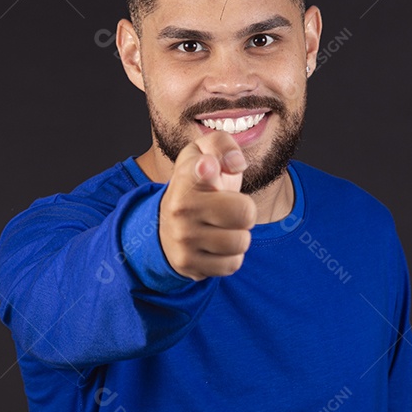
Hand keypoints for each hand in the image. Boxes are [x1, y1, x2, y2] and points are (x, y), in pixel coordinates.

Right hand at [158, 131, 255, 279]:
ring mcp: (182, 238)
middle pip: (244, 213)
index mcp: (188, 175)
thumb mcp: (205, 153)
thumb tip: (236, 164)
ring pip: (241, 243)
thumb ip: (223, 146)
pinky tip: (215, 246)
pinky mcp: (187, 264)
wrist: (165, 223)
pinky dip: (230, 257)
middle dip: (245, 212)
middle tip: (231, 209)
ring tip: (222, 227)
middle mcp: (180, 207)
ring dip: (239, 236)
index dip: (205, 168)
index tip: (207, 165)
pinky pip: (232, 265)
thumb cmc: (198, 184)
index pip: (198, 170)